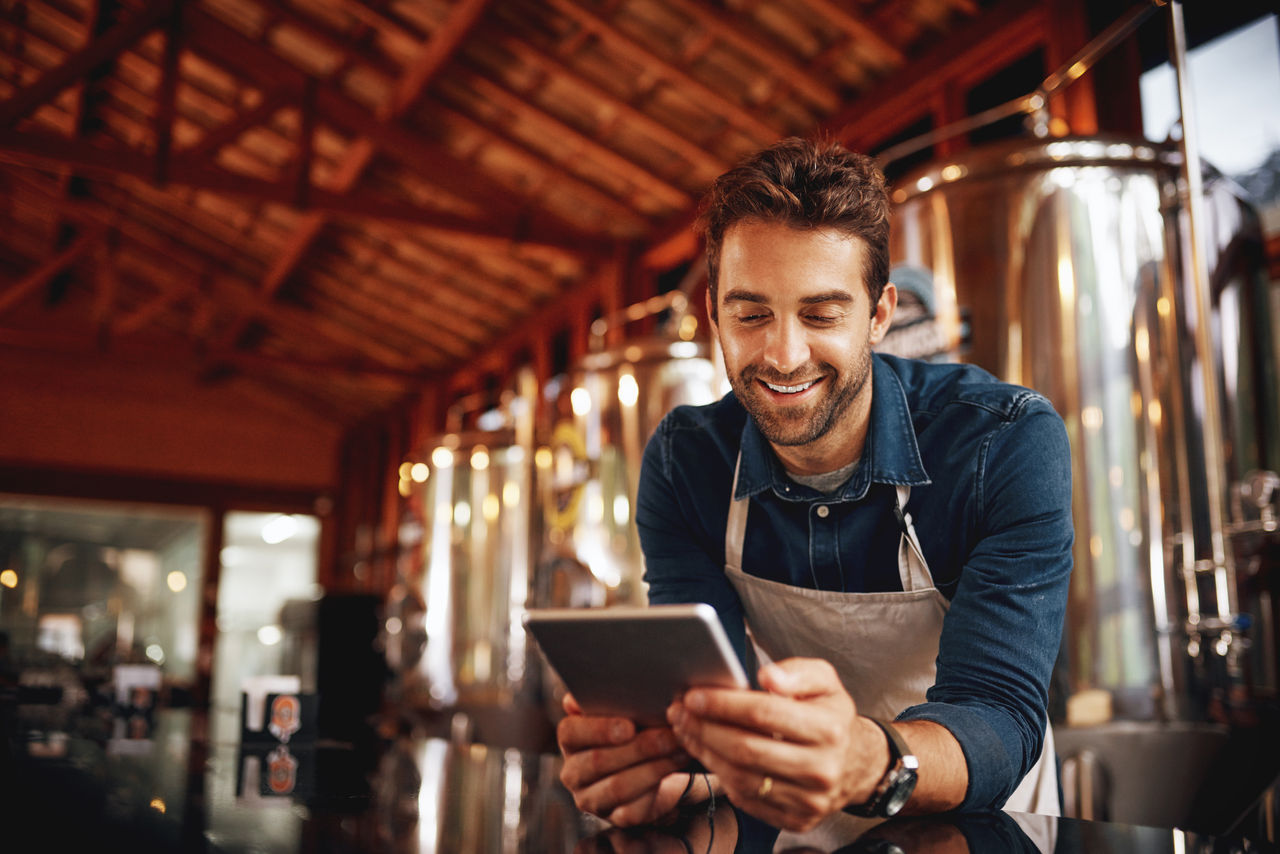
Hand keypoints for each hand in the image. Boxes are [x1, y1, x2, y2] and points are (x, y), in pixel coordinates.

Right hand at [557, 693, 695, 825]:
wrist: (646, 769)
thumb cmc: (632, 731)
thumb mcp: (621, 711)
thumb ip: (608, 699)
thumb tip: (596, 687)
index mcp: (570, 739)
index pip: (570, 732)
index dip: (599, 729)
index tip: (629, 726)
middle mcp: (573, 772)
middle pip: (599, 761)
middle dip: (639, 747)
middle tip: (670, 734)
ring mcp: (591, 798)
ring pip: (618, 786)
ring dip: (653, 767)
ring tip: (680, 750)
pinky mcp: (614, 817)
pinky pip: (633, 809)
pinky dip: (657, 789)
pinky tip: (675, 771)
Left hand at [666, 658, 888, 831]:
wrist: (856, 764)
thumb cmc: (831, 715)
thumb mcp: (825, 681)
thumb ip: (798, 671)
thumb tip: (767, 676)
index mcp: (830, 729)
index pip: (765, 714)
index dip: (723, 704)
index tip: (693, 695)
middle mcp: (822, 769)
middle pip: (746, 749)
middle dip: (704, 728)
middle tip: (679, 712)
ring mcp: (809, 800)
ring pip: (741, 778)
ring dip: (705, 753)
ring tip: (686, 730)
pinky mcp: (796, 820)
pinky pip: (747, 799)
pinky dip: (720, 776)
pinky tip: (707, 753)